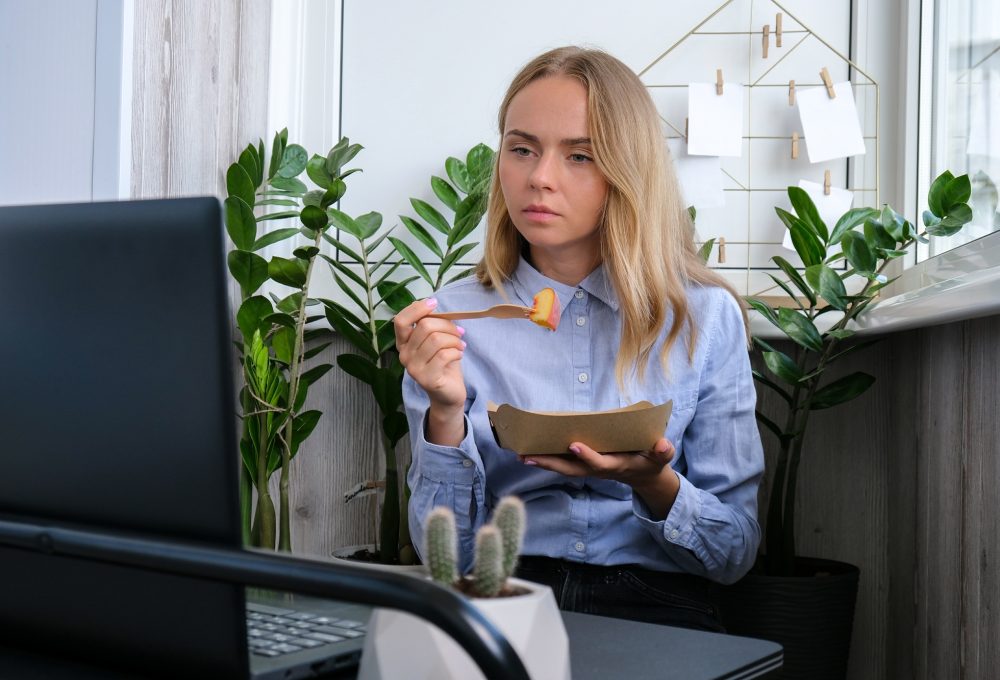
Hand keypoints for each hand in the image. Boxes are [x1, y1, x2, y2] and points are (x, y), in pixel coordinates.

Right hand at [394, 298, 466, 444]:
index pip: (400, 320)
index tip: (434, 303)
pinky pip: (444, 355)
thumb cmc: (443, 363)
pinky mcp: (427, 379)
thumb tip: (433, 304)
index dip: (417, 308)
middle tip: (459, 332)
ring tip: (460, 345)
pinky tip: (459, 354)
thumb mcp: (436, 340)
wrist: (448, 393)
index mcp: (403, 343)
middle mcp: (404, 355)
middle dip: (447, 325)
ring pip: (436, 339)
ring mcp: (413, 369)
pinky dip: (457, 351)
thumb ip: (431, 325)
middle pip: (425, 327)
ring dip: (454, 339)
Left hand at [521, 438, 679, 518]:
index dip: (587, 456)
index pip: (599, 463)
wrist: (643, 475)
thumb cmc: (650, 461)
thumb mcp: (661, 457)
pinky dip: (546, 458)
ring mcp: (589, 470)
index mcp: (616, 465)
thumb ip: (662, 451)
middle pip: (571, 469)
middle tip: (528, 456)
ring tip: (521, 455)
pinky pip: (562, 463)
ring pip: (563, 468)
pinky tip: (529, 452)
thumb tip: (663, 445)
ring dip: (543, 462)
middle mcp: (598, 470)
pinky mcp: (584, 466)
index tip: (574, 445)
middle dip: (550, 463)